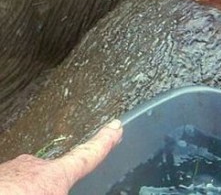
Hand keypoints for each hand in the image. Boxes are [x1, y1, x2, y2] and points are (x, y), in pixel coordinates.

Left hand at [0, 119, 122, 194]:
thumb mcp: (54, 190)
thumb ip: (63, 185)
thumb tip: (62, 184)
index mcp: (55, 177)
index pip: (87, 155)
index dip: (104, 141)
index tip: (116, 126)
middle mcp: (34, 167)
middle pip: (50, 174)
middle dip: (47, 189)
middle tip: (48, 194)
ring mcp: (10, 170)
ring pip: (23, 184)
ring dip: (22, 193)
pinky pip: (7, 186)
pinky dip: (10, 192)